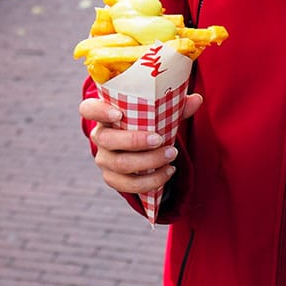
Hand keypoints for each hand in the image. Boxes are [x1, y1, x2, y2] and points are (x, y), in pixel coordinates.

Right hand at [79, 93, 202, 194]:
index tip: (118, 114)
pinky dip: (150, 181)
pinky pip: (127, 185)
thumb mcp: (157, 110)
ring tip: (171, 156)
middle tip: (160, 139)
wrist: (141, 146)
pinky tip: (167, 172)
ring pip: (119, 164)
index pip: (89, 109)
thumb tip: (196, 99)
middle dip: (134, 141)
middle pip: (107, 140)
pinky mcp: (112, 178)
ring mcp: (104, 159)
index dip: (99, 112)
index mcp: (105, 113)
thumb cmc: (146, 121)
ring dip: (148, 162)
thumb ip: (174, 105)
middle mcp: (100, 136)